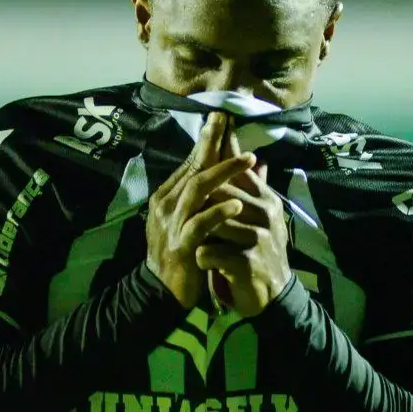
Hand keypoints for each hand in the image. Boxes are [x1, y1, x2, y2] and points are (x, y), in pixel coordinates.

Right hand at [146, 112, 256, 308]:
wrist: (162, 294)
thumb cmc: (184, 254)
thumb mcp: (196, 220)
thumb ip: (216, 194)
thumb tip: (250, 165)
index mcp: (168, 197)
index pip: (191, 162)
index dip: (208, 140)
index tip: (223, 117)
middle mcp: (166, 206)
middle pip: (193, 168)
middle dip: (213, 143)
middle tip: (230, 120)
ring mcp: (171, 225)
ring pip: (197, 190)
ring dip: (223, 173)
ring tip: (247, 158)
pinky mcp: (181, 246)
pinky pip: (200, 225)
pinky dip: (218, 213)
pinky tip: (236, 205)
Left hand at [196, 162, 292, 316]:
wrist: (274, 295)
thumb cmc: (262, 252)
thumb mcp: (265, 218)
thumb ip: (256, 189)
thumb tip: (257, 159)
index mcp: (267, 201)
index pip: (240, 172)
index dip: (221, 161)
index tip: (207, 143)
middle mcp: (265, 215)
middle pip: (221, 193)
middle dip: (201, 202)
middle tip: (187, 212)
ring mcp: (257, 238)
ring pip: (211, 223)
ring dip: (200, 233)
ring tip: (198, 241)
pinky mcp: (246, 262)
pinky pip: (208, 252)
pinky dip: (201, 258)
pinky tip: (204, 263)